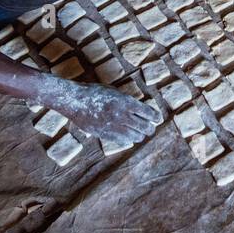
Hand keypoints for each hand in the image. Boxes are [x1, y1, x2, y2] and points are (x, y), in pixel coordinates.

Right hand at [35, 76, 163, 148]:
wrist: (75, 100)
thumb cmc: (94, 92)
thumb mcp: (114, 91)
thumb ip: (126, 101)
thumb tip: (139, 110)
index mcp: (126, 102)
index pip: (147, 112)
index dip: (155, 116)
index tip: (158, 118)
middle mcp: (122, 115)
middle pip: (144, 127)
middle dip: (150, 128)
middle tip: (152, 128)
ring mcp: (114, 126)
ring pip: (135, 136)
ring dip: (140, 135)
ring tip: (142, 134)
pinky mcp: (105, 134)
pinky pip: (122, 141)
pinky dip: (129, 139)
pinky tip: (130, 138)